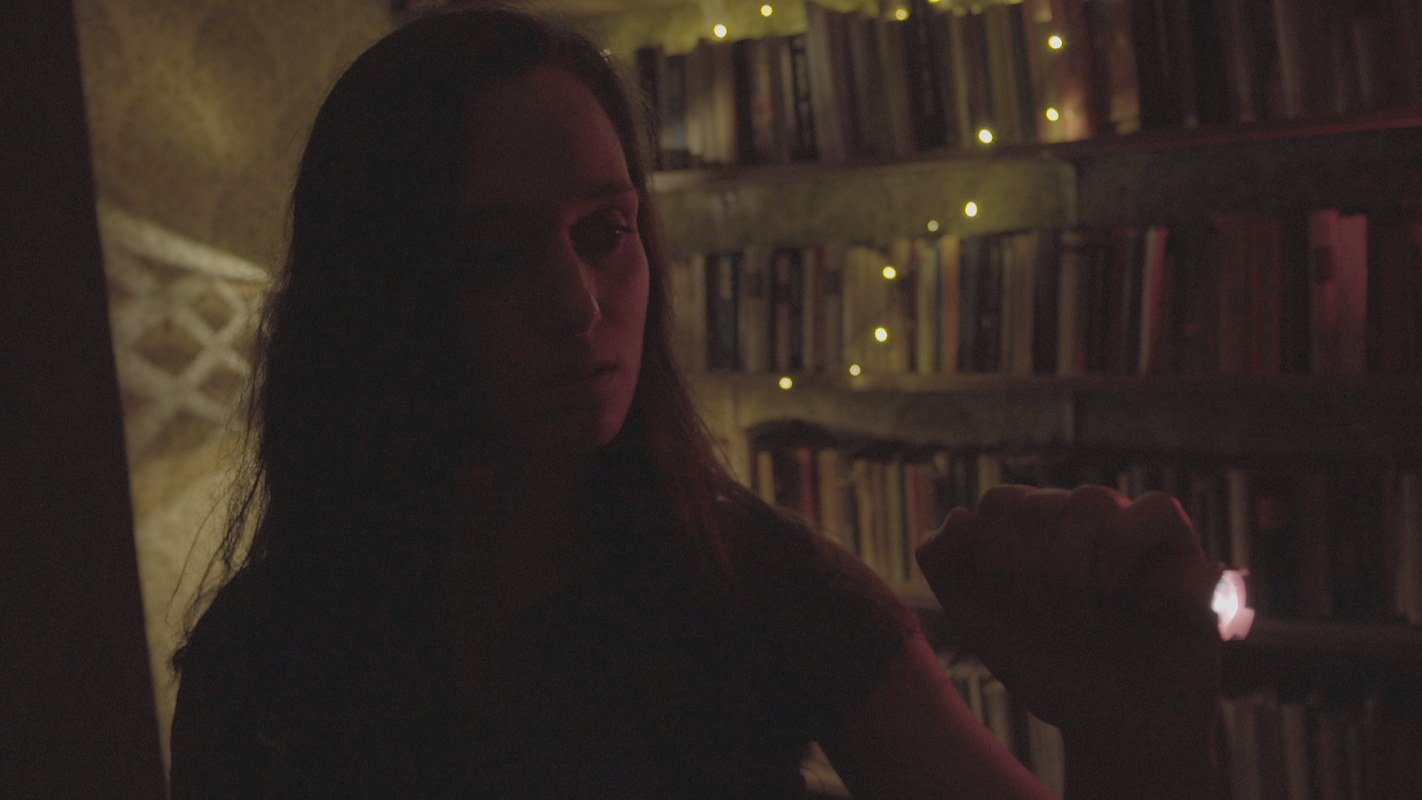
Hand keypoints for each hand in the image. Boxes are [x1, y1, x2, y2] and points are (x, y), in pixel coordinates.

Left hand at [916, 485, 1221, 759]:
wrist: (1120, 729)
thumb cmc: (1055, 674)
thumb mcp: (984, 628)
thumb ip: (947, 570)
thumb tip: (958, 515)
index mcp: (1032, 532)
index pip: (998, 504)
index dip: (994, 557)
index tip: (1013, 608)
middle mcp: (1080, 522)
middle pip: (1035, 503)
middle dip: (1030, 575)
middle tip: (1052, 622)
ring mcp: (1129, 530)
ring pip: (1087, 501)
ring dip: (1072, 571)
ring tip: (1085, 620)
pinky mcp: (1181, 550)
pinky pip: (1157, 508)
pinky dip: (1125, 546)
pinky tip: (1115, 588)